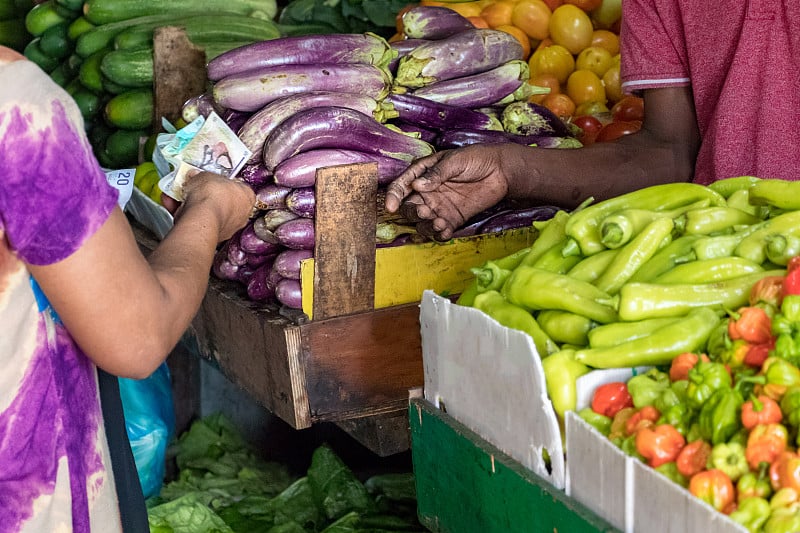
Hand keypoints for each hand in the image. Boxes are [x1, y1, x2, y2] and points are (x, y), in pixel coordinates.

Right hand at [175, 171, 255, 241]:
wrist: (201, 218)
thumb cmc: (213, 196)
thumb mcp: (206, 175)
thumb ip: (201, 175)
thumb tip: (196, 176)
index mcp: (247, 197)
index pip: (236, 186)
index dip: (220, 180)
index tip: (209, 176)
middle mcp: (240, 215)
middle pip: (219, 200)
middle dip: (203, 192)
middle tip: (191, 184)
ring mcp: (226, 227)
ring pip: (206, 211)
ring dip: (189, 202)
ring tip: (176, 193)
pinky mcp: (209, 235)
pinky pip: (196, 221)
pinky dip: (182, 213)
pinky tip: (171, 204)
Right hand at [385, 145, 511, 239]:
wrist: (502, 170)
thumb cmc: (477, 158)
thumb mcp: (455, 160)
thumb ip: (436, 174)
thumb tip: (417, 185)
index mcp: (422, 174)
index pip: (401, 186)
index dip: (393, 196)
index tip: (391, 206)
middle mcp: (427, 192)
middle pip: (409, 207)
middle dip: (412, 212)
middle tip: (424, 212)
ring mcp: (439, 207)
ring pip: (422, 222)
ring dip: (426, 226)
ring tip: (439, 223)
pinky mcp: (452, 218)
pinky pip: (440, 230)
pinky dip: (439, 234)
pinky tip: (445, 231)